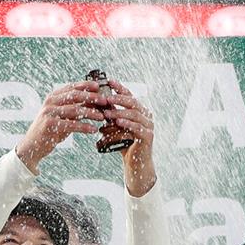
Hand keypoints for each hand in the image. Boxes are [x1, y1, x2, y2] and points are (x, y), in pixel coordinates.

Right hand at [15, 82, 105, 171]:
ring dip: (90, 113)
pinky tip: (93, 129)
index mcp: (53, 97)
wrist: (33, 145)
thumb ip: (75, 109)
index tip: (98, 86)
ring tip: (102, 117)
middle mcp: (50, 102)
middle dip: (91, 97)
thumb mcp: (63, 117)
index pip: (72, 87)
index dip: (85, 85)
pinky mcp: (50, 125)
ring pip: (74, 110)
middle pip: (74, 95)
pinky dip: (84, 127)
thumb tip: (95, 103)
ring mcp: (49, 112)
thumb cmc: (51, 130)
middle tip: (104, 100)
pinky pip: (71, 124)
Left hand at [103, 79, 156, 196]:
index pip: (129, 95)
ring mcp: (149, 125)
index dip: (120, 88)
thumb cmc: (124, 144)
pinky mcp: (148, 136)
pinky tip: (118, 122)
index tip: (109, 81)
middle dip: (119, 98)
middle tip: (106, 97)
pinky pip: (137, 127)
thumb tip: (95, 103)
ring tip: (107, 112)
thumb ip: (110, 116)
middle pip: (133, 102)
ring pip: (134, 114)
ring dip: (119, 112)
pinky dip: (127, 124)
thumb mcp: (115, 127)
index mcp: (139, 110)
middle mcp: (146, 115)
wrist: (135, 163)